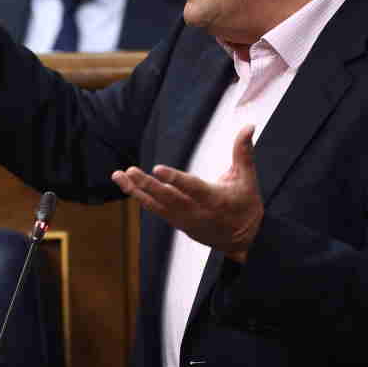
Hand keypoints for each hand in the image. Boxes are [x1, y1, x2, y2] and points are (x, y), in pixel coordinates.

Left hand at [111, 125, 263, 262]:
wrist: (242, 240)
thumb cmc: (246, 205)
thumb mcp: (248, 179)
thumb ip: (244, 152)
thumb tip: (249, 126)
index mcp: (214, 200)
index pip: (192, 188)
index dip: (175, 179)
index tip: (157, 169)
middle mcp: (196, 212)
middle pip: (168, 198)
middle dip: (147, 185)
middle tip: (130, 171)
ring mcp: (184, 220)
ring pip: (156, 206)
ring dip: (136, 190)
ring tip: (119, 175)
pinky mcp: (176, 223)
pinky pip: (155, 210)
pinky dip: (140, 197)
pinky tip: (127, 184)